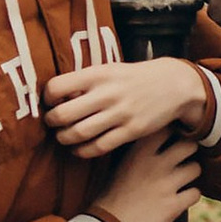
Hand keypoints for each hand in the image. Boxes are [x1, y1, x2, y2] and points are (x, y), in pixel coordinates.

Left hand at [45, 56, 209, 154]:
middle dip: (52, 122)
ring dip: (64, 139)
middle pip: (64, 114)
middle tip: (52, 123)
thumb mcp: (109, 70)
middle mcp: (107, 93)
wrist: (172, 85)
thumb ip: (84, 81)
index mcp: (98, 74)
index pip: (58, 87)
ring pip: (79, 133)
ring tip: (63, 137)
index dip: (47, 98)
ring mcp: (120, 114)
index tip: (49, 102)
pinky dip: (83, 151)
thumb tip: (54, 97)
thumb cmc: (133, 78)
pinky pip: (99, 146)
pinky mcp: (131, 131)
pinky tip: (79, 149)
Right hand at [99, 129, 202, 221]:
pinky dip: (190, 196)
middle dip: (189, 152)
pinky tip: (181, 199)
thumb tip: (156, 140)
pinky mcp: (173, 206)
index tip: (175, 137)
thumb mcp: (120, 167)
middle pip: (189, 145)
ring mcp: (165, 185)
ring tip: (181, 181)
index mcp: (139, 153)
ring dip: (191, 175)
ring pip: (196, 168)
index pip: (167, 128)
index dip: (175, 131)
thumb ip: (139, 153)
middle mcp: (155, 165)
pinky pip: (196, 193)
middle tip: (183, 159)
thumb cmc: (110, 198)